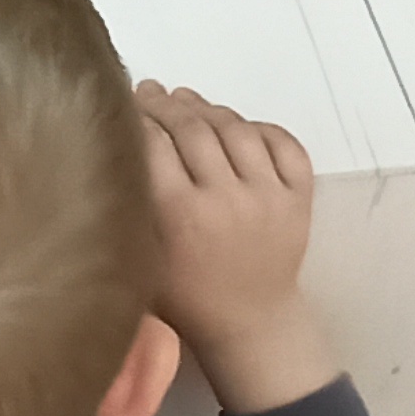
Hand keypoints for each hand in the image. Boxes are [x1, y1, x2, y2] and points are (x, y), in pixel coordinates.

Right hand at [136, 82, 339, 415]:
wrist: (251, 324)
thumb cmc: (185, 295)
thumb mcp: (141, 256)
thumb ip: (130, 204)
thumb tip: (114, 146)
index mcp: (180, 215)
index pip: (153, 143)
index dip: (134, 116)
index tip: (120, 104)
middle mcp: (226, 198)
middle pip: (192, 127)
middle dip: (165, 103)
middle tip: (149, 91)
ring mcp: (268, 195)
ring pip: (234, 127)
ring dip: (206, 107)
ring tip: (185, 100)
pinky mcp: (299, 197)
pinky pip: (281, 141)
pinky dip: (257, 125)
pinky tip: (234, 123)